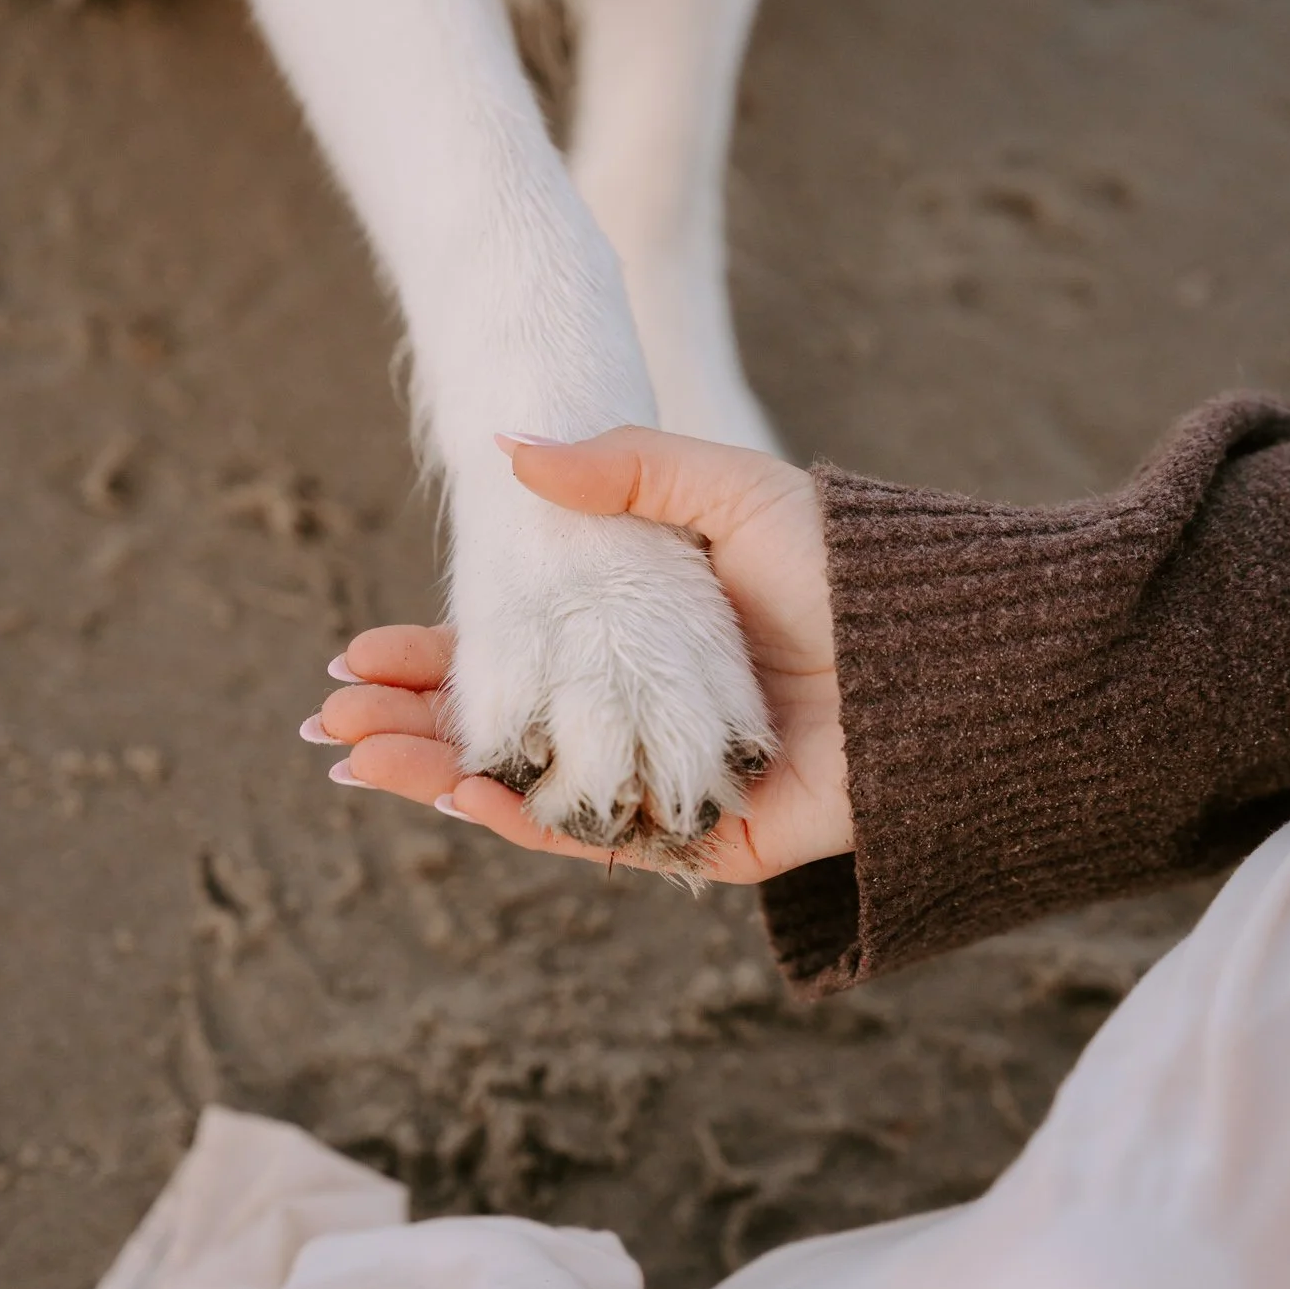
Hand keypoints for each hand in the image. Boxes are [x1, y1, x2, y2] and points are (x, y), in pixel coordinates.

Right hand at [308, 427, 851, 883]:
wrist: (962, 660)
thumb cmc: (858, 571)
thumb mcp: (730, 495)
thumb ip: (626, 474)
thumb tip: (508, 449)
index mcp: (647, 641)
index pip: (519, 658)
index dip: (435, 658)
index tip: (356, 653)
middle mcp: (648, 715)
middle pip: (510, 730)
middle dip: (414, 726)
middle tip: (327, 720)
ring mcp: (671, 781)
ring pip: (534, 787)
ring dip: (442, 775)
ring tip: (358, 758)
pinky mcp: (709, 839)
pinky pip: (600, 836)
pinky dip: (524, 818)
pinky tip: (456, 792)